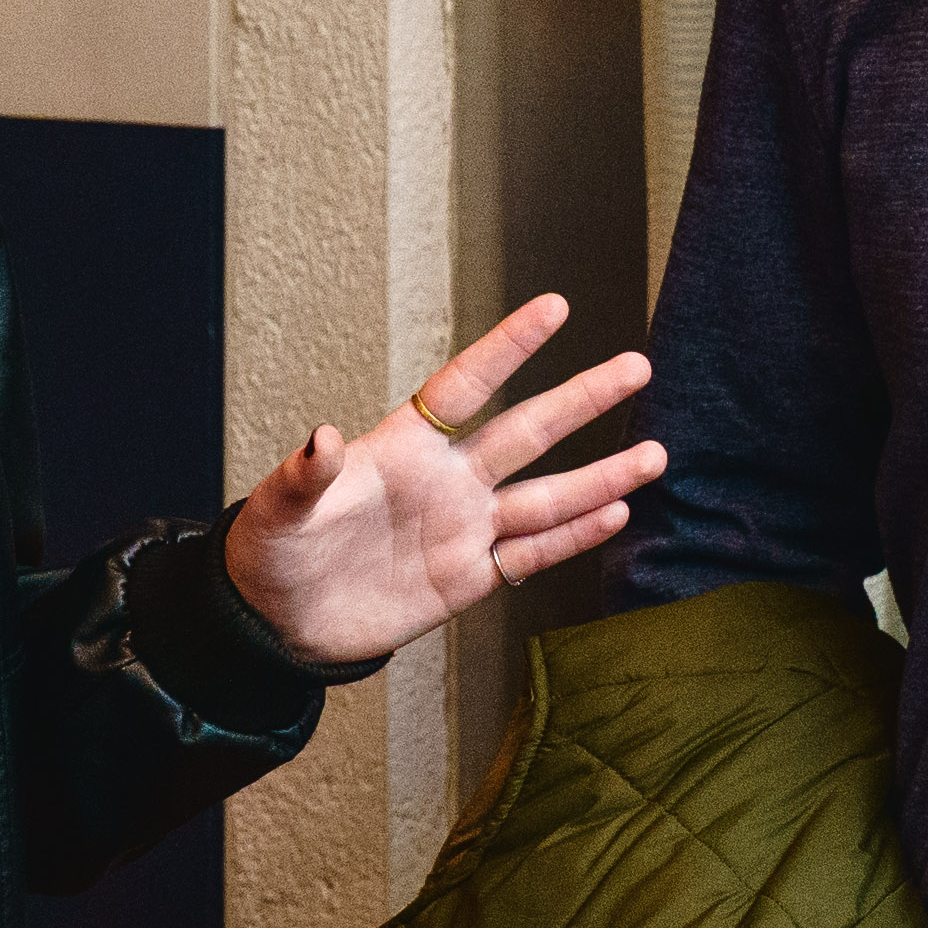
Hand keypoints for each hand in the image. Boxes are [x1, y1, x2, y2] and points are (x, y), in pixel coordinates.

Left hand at [223, 293, 663, 664]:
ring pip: (546, 497)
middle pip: (528, 433)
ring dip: (600, 478)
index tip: (555, 307)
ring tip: (656, 454)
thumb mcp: (279, 509)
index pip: (467, 386)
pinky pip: (531, 554)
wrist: (280, 620)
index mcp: (403, 447)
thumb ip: (305, 473)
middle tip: (637, 366)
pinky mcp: (469, 578)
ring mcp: (463, 528)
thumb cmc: (272, 550)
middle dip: (582, 401)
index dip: (508, 348)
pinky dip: (574, 537)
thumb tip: (321, 435)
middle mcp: (446, 480)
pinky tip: (617, 514)